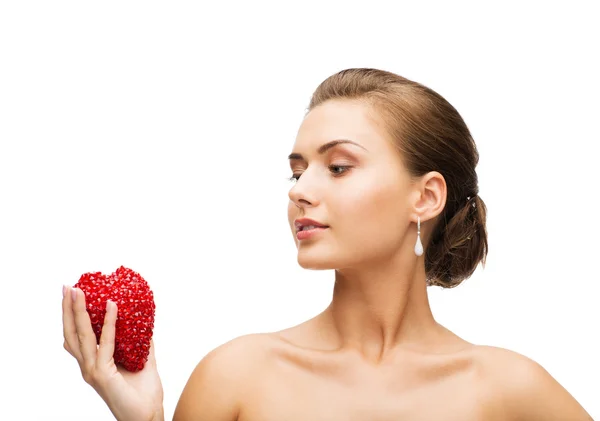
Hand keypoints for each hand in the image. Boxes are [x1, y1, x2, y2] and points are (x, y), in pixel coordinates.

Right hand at [62, 285, 163, 420]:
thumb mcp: (143, 361)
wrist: (147, 416)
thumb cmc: (144, 394)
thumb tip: (146, 324)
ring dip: (80, 312)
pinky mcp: (102, 375)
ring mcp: (92, 371)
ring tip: (79, 291)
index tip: (71, 294)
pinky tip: (112, 306)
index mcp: (94, 363)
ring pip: (81, 336)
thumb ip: (142, 343)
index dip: (71, 316)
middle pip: (71, 333)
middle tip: (67, 286)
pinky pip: (105, 344)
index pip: (76, 336)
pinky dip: (109, 324)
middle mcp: (88, 366)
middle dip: (68, 309)